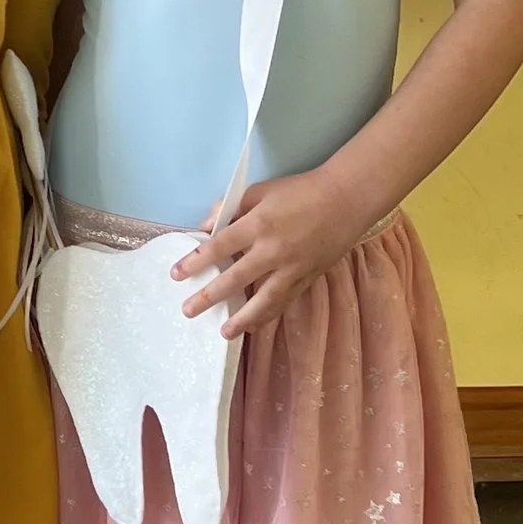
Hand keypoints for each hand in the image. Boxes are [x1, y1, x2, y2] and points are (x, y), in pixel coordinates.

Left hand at [172, 166, 373, 339]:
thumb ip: (230, 208)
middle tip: (188, 310)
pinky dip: (268, 315)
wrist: (346, 200)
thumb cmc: (300, 191)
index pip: (219, 247)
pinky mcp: (307, 278)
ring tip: (224, 333)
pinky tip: (254, 326)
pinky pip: (284, 302)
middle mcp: (273, 250)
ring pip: (263, 300)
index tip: (176, 275)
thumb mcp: (260, 191)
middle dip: (209, 296)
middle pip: (235, 278)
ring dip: (242, 319)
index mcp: (258, 224)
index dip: (195, 261)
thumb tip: (205, 227)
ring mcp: (292, 268)